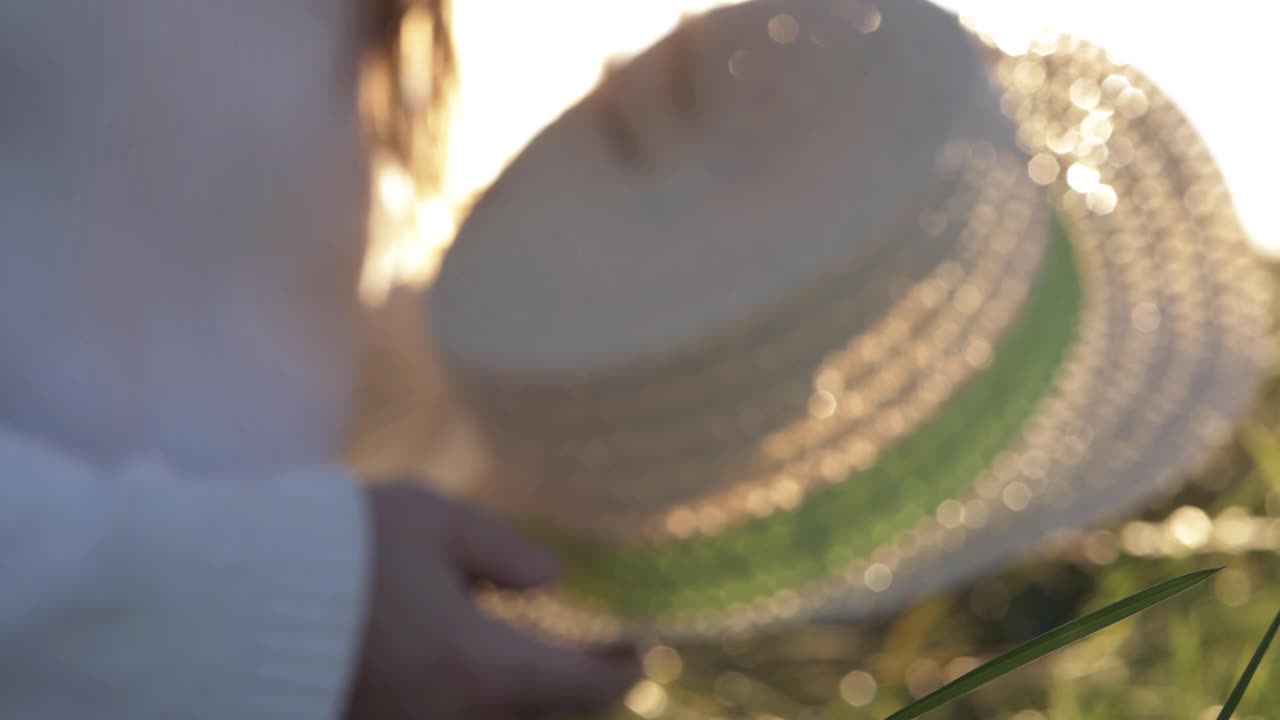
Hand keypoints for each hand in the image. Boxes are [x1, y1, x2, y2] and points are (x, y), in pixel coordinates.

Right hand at [347, 484, 638, 718]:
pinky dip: (478, 702)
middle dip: (576, 693)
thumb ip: (504, 550)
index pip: (583, 689)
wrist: (226, 605)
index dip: (622, 672)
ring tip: (535, 661)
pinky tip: (472, 668)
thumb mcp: (432, 521)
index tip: (640, 651)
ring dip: (526, 701)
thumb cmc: (335, 551)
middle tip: (595, 659)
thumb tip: (552, 578)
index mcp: (482, 669)